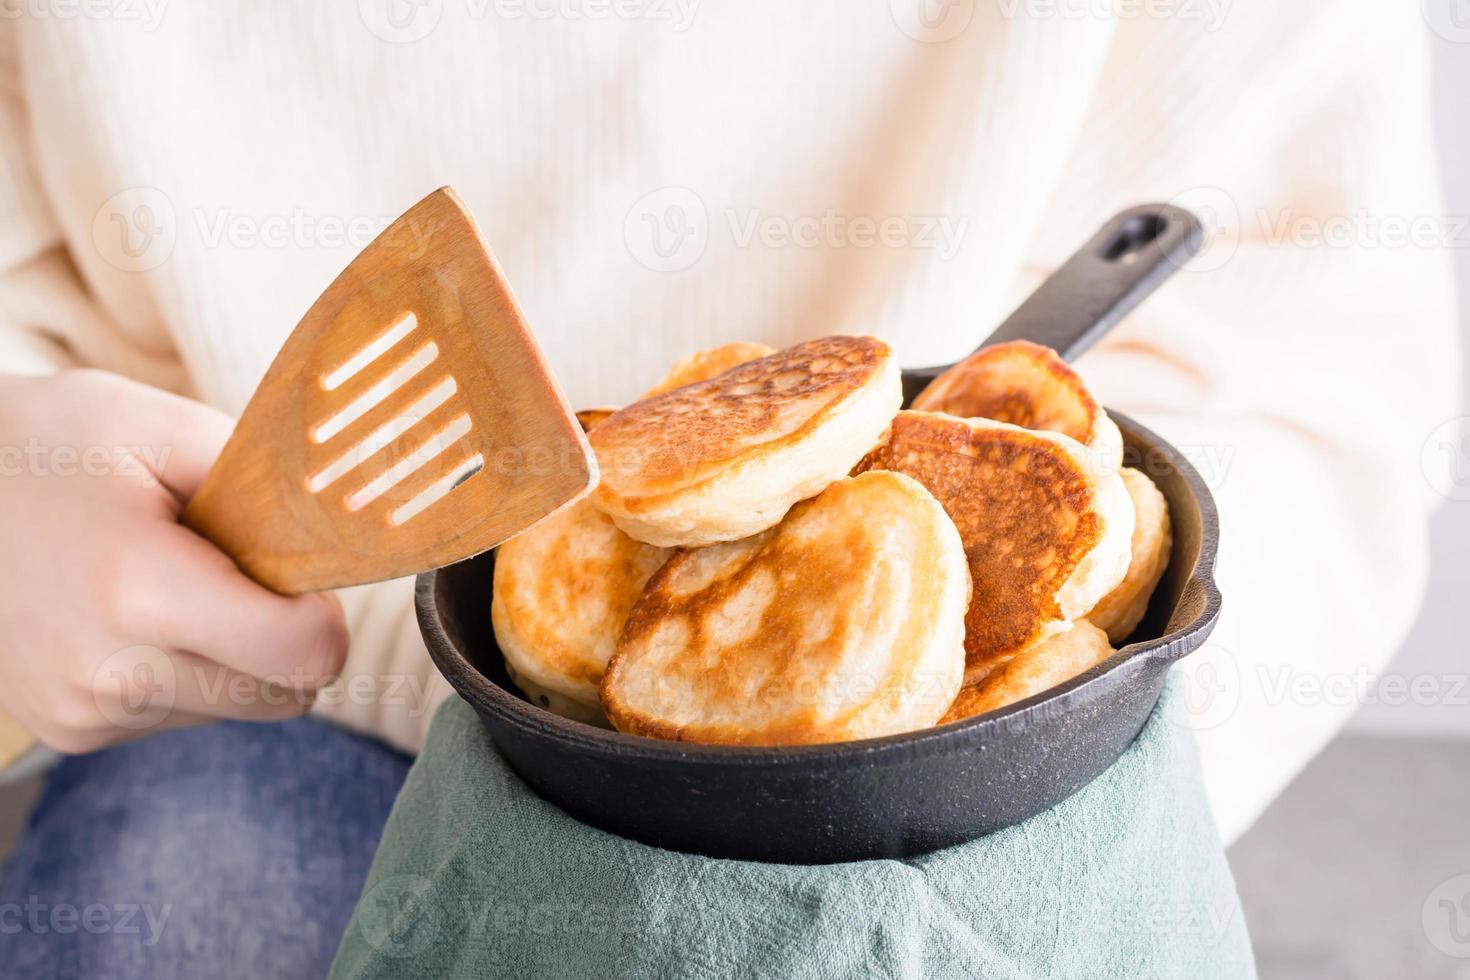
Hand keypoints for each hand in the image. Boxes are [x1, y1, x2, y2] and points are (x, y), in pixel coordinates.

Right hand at [0, 369, 347, 751]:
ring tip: (175, 585)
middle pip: (287, 695)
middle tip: (241, 572)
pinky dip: (189, 671)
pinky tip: (139, 614)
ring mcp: (84, 713)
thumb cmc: (53, 442)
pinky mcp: (71, 731)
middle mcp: (109, 674)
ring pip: (241, 709)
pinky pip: (185, 714)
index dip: (324, 612)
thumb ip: (269, 482)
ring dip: (239, 656)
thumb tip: (350, 530)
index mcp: (140, 592)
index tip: (296, 570)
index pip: (306, 655)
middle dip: (290, 637)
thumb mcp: (164, 426)